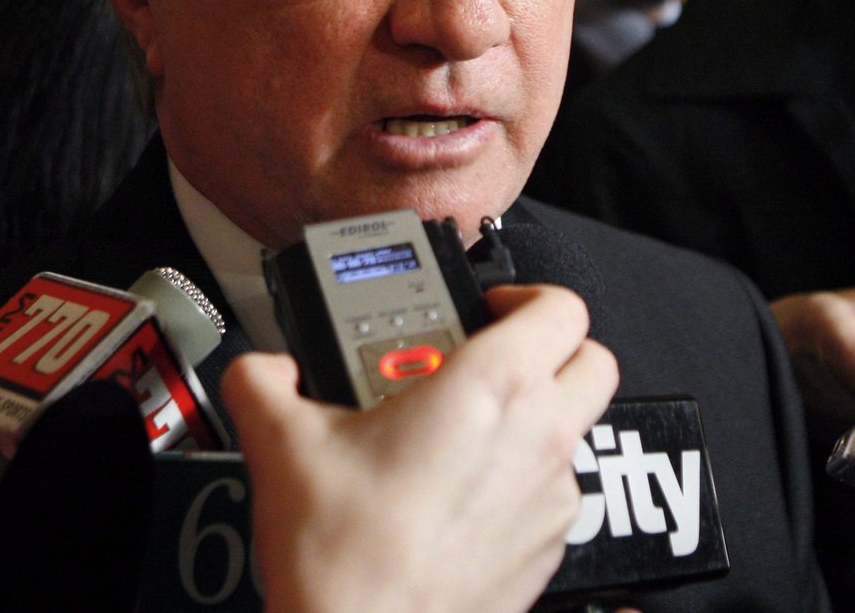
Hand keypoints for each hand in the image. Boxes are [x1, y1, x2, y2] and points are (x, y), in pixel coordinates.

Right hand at [221, 283, 618, 612]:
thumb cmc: (346, 560)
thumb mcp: (283, 443)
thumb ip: (264, 381)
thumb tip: (262, 369)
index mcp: (495, 387)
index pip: (561, 305)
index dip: (526, 294)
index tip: (482, 309)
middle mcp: (539, 437)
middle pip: (592, 360)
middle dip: (550, 347)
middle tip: (488, 355)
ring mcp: (551, 498)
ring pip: (575, 428)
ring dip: (532, 414)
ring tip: (460, 426)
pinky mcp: (547, 550)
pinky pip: (553, 488)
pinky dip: (521, 476)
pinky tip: (457, 489)